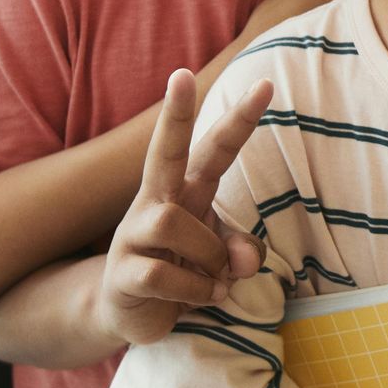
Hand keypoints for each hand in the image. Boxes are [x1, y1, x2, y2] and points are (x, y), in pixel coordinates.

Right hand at [98, 69, 271, 346]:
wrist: (132, 313)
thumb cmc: (184, 271)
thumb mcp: (222, 261)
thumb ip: (241, 252)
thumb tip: (244, 259)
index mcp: (187, 191)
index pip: (214, 149)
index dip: (239, 120)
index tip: (266, 85)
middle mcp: (156, 202)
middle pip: (165, 151)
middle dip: (176, 114)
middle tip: (182, 75)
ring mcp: (133, 234)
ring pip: (172, 223)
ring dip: (207, 256)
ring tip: (216, 281)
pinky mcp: (122, 273)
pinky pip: (162, 274)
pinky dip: (194, 290)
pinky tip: (203, 298)